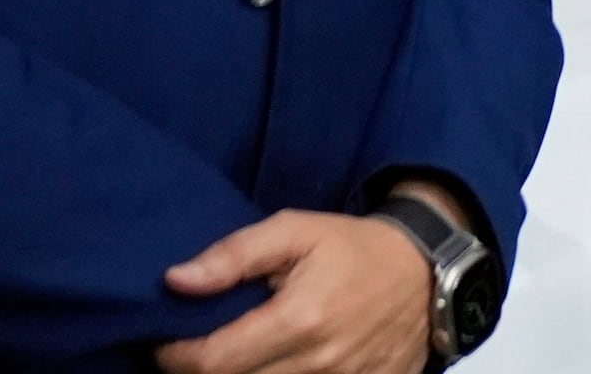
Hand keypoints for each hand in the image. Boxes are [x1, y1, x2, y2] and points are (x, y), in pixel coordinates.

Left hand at [157, 210, 428, 373]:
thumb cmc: (351, 248)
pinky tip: (271, 364)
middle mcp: (320, 363)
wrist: (425, 271)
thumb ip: (233, 255)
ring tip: (236, 353)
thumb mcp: (294, 231)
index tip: (165, 342)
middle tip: (197, 348)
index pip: (212, 361)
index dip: (174, 357)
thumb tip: (174, 281)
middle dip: (202, 371)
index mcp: (299, 319)